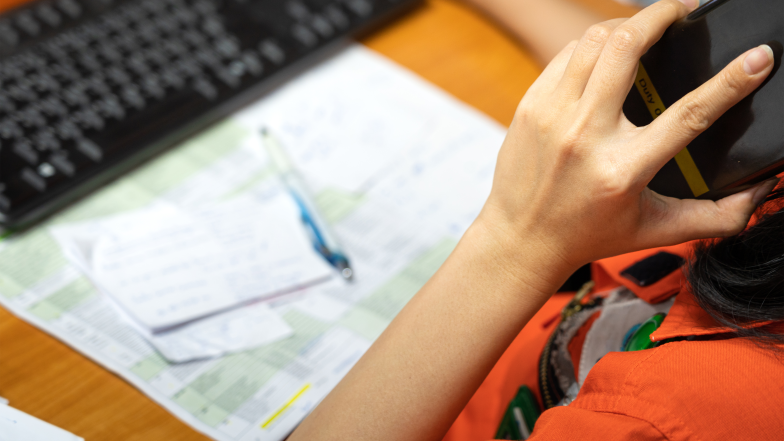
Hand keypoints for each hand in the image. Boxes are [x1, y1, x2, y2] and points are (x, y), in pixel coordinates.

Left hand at [479, 0, 776, 283]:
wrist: (521, 239)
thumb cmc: (589, 235)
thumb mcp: (657, 230)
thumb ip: (716, 215)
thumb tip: (763, 190)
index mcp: (623, 169)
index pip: (688, 114)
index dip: (731, 82)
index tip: (759, 58)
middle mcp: (584, 136)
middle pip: (627, 47)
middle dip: (662, 15)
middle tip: (683, 12)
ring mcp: (552, 116)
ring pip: (593, 41)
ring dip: (625, 24)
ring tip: (646, 28)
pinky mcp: (530, 106)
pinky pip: (565, 55)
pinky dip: (591, 45)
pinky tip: (606, 51)